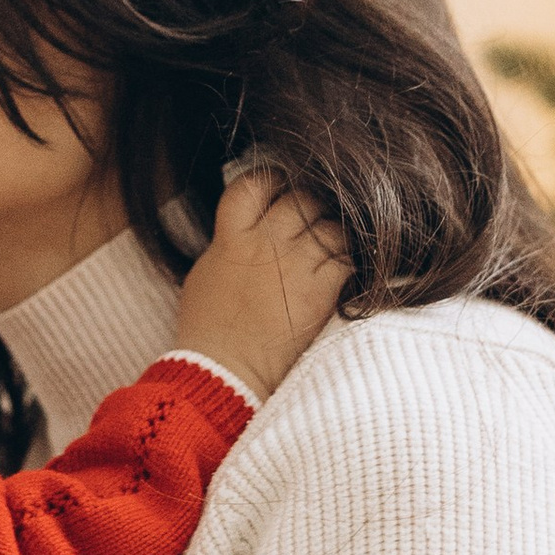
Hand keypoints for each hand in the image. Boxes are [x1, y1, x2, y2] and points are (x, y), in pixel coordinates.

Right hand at [177, 173, 350, 397]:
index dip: (272, 178)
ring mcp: (295, 267)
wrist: (224, 375)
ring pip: (331, 227)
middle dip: (310, 205)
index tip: (281, 184)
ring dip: (334, 233)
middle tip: (313, 218)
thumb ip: (230, 241)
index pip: (255, 184)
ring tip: (330, 247)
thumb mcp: (206, 272)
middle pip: (300, 200)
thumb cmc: (208, 329)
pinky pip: (347, 260)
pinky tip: (342, 270)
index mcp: (230, 237)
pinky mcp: (321, 293)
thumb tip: (251, 226)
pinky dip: (349, 261)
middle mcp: (264, 245)